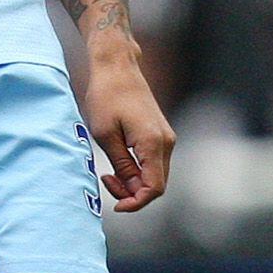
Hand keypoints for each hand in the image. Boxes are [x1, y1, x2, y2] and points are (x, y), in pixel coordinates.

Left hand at [84, 41, 175, 212]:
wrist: (117, 67)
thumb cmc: (106, 97)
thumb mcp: (105, 135)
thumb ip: (121, 166)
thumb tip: (130, 190)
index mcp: (154, 143)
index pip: (154, 189)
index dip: (135, 203)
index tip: (114, 205)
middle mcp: (166, 142)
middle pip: (157, 185)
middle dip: (132, 193)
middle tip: (105, 181)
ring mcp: (166, 138)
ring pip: (156, 175)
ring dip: (134, 182)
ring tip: (109, 172)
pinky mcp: (161, 134)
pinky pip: (154, 163)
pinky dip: (138, 171)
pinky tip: (119, 163)